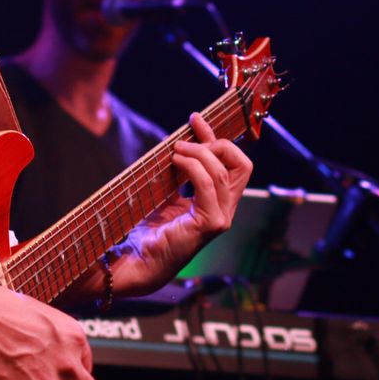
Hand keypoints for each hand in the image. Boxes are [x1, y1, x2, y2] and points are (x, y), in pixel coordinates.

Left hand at [111, 112, 252, 297]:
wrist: (137, 259)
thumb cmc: (148, 230)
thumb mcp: (166, 192)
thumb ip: (179, 173)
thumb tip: (178, 142)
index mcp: (217, 202)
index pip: (233, 164)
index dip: (217, 138)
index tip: (195, 120)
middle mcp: (224, 210)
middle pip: (241, 164)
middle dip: (218, 143)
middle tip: (189, 137)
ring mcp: (221, 218)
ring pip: (223, 171)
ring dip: (199, 152)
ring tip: (176, 149)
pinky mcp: (210, 224)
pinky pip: (209, 185)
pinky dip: (193, 166)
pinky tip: (176, 160)